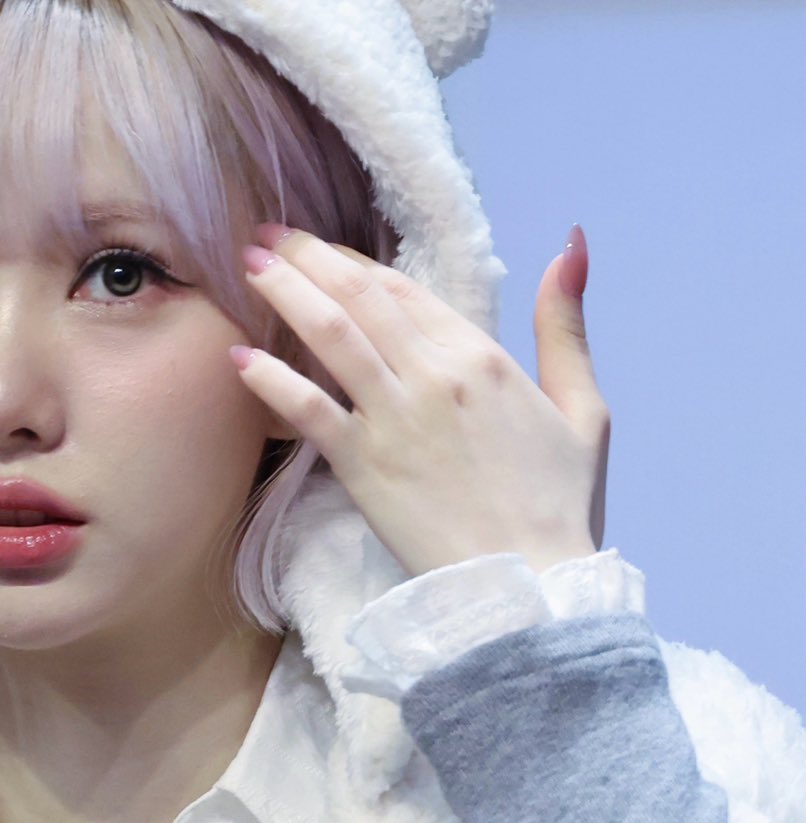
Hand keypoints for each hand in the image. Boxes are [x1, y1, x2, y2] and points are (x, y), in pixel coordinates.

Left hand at [230, 222, 610, 581]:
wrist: (531, 586)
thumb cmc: (560, 505)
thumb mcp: (583, 407)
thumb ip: (565, 325)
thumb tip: (571, 244)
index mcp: (482, 357)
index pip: (403, 289)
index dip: (353, 261)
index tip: (318, 247)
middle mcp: (433, 375)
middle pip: (358, 296)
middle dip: (305, 258)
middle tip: (264, 236)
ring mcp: (393, 418)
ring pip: (329, 334)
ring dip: (284, 292)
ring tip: (247, 266)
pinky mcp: (362, 465)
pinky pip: (307, 408)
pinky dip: (270, 378)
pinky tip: (238, 358)